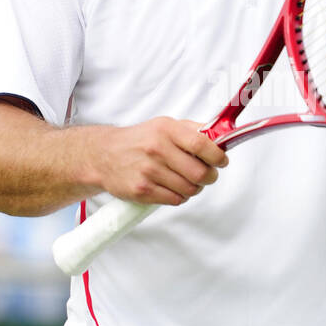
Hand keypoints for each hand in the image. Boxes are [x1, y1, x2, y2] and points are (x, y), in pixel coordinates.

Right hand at [86, 117, 227, 205]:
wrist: (104, 155)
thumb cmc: (139, 141)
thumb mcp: (164, 126)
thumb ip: (193, 130)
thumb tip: (220, 136)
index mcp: (166, 130)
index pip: (202, 144)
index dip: (218, 156)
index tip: (221, 161)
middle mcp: (157, 149)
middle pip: (200, 173)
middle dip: (209, 177)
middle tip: (207, 175)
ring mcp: (149, 171)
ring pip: (189, 189)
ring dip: (194, 188)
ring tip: (186, 181)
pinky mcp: (142, 190)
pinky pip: (175, 199)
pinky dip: (179, 196)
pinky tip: (171, 187)